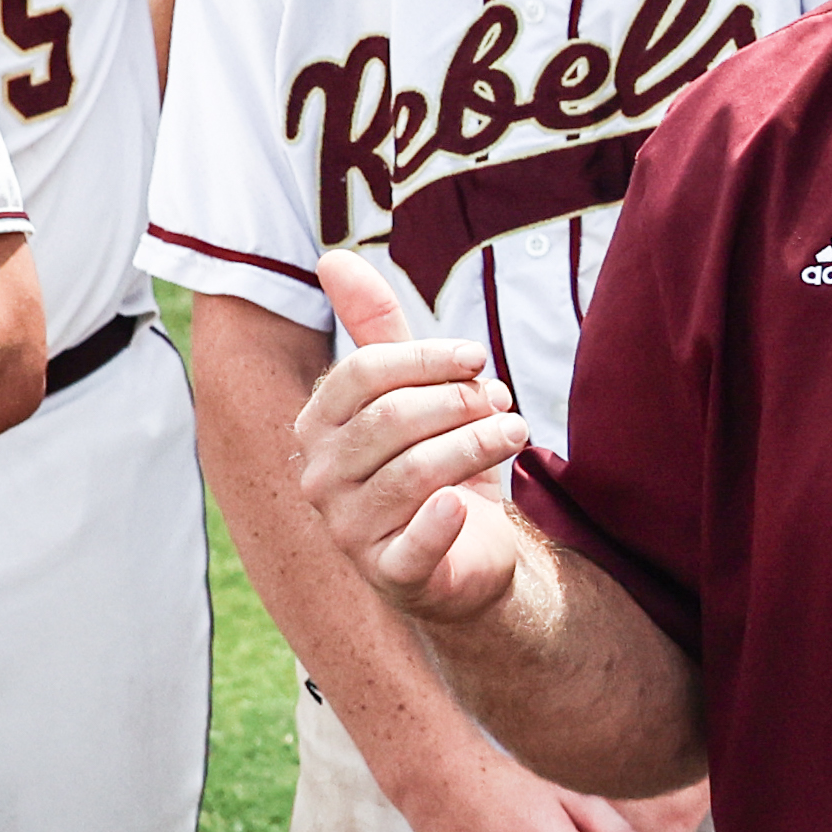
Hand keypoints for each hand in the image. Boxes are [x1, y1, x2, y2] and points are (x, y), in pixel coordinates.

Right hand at [296, 249, 538, 620]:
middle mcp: (319, 477)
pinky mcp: (390, 575)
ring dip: (477, 444)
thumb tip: (332, 257)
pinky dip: (441, 524)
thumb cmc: (436, 460)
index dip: (428, 358)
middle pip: (391, 419)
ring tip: (514, 433)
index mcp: (318, 424)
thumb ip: (375, 328)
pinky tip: (465, 508)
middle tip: (502, 402)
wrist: (466, 550)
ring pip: (414, 473)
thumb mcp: (411, 390)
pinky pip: (412, 547)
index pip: (363, 373)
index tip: (478, 357)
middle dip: (458, 403)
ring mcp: (348, 530)